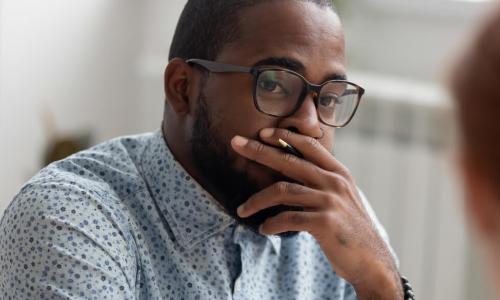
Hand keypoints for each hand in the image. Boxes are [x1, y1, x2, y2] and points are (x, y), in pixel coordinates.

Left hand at [231, 128, 402, 298]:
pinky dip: (272, 223)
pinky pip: (288, 218)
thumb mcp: (341, 200)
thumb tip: (290, 178)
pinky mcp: (325, 222)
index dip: (284, 136)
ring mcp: (331, 201)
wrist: (373, 262)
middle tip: (235, 143)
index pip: (309, 145)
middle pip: (289, 161)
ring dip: (257, 200)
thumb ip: (321, 185)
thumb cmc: (351, 231)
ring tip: (242, 209)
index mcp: (339, 173)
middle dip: (259, 150)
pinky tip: (264, 228)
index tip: (262, 133)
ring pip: (283, 190)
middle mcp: (335, 182)